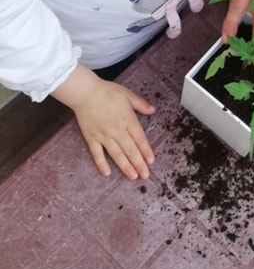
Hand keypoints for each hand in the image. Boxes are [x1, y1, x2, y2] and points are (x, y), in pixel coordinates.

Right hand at [52, 64, 154, 178]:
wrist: (86, 93)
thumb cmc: (107, 92)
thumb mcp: (128, 95)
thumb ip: (141, 104)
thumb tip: (153, 110)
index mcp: (128, 120)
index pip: (140, 138)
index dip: (146, 150)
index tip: (151, 161)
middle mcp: (117, 130)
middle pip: (130, 149)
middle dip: (139, 163)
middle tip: (145, 175)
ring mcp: (104, 136)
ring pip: (117, 154)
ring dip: (125, 166)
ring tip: (132, 176)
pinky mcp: (92, 138)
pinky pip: (97, 154)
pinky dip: (101, 164)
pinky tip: (107, 173)